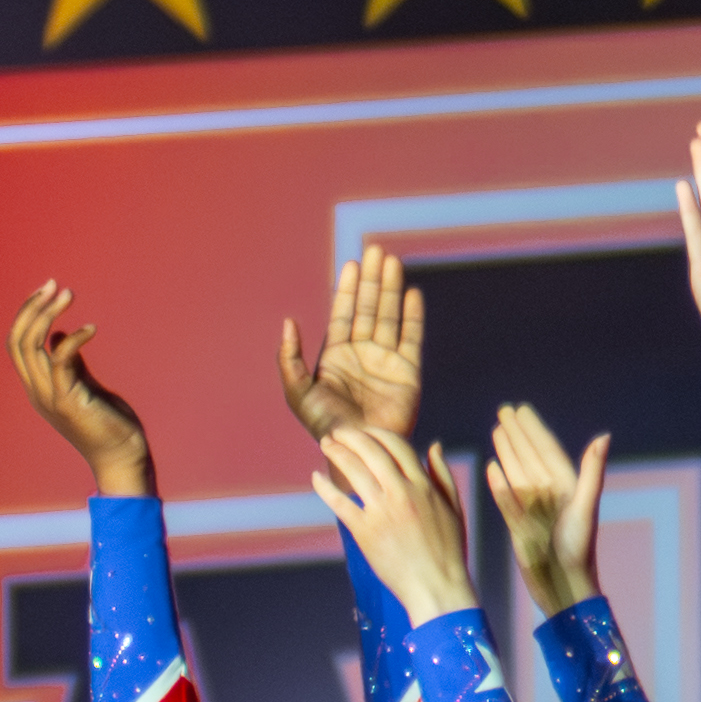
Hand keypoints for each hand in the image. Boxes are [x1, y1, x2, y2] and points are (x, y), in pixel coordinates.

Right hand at [9, 280, 157, 491]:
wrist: (120, 456)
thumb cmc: (106, 420)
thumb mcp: (82, 385)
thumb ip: (69, 362)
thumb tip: (59, 334)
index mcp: (36, 386)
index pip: (16, 343)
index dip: (27, 313)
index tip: (46, 289)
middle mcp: (36, 390)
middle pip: (17, 341)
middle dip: (32, 308)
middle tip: (54, 284)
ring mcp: (49, 396)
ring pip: (32, 347)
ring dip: (47, 315)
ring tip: (68, 294)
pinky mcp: (68, 400)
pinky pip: (60, 361)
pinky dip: (73, 339)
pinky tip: (91, 329)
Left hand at [279, 250, 428, 447]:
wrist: (360, 451)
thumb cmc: (326, 428)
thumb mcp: (298, 394)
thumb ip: (290, 359)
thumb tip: (288, 321)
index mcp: (336, 357)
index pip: (343, 314)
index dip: (347, 289)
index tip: (352, 264)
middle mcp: (361, 354)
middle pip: (368, 308)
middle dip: (372, 280)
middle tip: (376, 251)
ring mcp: (386, 361)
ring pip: (389, 316)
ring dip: (391, 290)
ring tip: (393, 262)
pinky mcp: (408, 372)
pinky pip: (411, 338)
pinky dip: (413, 316)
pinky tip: (412, 294)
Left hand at [310, 421, 476, 624]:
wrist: (436, 587)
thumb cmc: (448, 551)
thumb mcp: (453, 507)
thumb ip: (442, 474)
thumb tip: (433, 445)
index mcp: (423, 485)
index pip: (397, 444)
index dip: (377, 432)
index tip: (364, 431)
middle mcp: (402, 492)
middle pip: (371, 451)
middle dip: (350, 436)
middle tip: (337, 432)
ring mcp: (382, 512)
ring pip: (354, 470)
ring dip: (336, 452)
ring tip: (325, 444)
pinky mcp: (365, 532)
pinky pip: (340, 502)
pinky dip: (325, 488)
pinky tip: (316, 477)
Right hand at [490, 403, 613, 620]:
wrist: (563, 587)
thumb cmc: (579, 551)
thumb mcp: (586, 508)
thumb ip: (592, 471)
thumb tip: (603, 436)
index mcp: (567, 487)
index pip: (546, 450)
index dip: (534, 429)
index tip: (521, 409)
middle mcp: (549, 494)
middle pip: (528, 457)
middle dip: (517, 434)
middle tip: (504, 410)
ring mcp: (533, 510)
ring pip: (516, 473)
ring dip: (507, 451)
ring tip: (496, 430)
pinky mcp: (518, 527)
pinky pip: (505, 499)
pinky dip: (498, 483)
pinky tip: (490, 467)